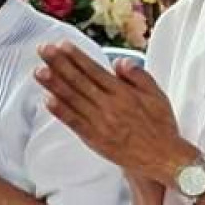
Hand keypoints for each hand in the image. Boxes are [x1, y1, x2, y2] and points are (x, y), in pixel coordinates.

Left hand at [36, 44, 194, 176]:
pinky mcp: (95, 139)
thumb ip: (138, 76)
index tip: (61, 45)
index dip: (76, 57)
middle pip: (80, 81)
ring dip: (54, 84)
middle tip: (43, 50)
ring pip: (73, 100)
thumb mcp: (157, 95)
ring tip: (39, 71)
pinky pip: (75, 123)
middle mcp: (110, 106)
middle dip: (59, 64)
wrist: (164, 159)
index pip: (95, 70)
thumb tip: (119, 62)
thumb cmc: (161, 127)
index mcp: (124, 94)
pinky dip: (61, 112)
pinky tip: (48, 100)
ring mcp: (100, 123)